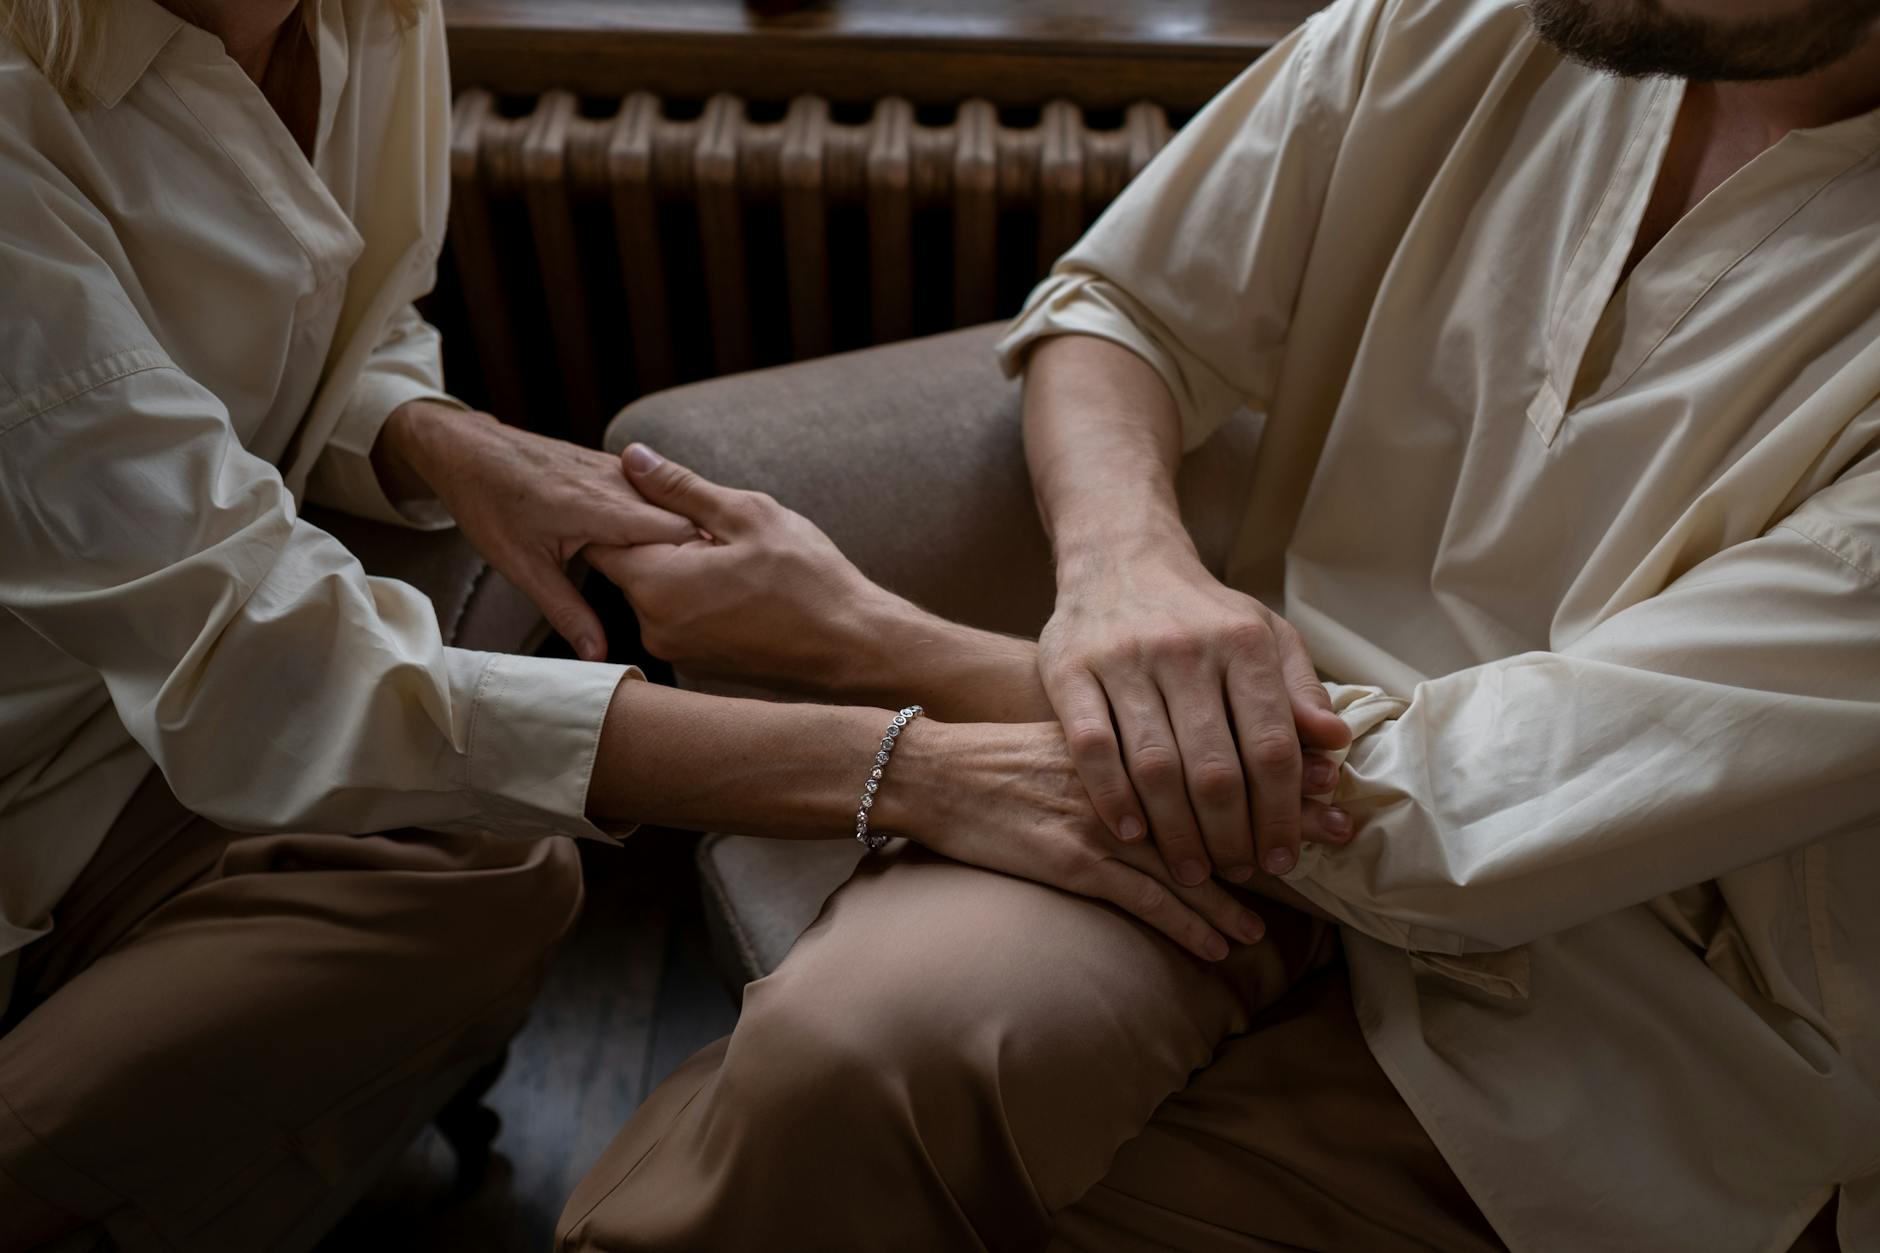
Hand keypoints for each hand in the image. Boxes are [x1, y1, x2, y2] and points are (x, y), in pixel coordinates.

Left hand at [373, 402, 695, 660]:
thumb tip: (597, 654)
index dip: (699, 563)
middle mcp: (619, 484)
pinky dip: (662, 518)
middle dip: (697, 553)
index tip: (708, 593)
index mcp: (604, 509)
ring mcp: (618, 470)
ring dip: (682, 536)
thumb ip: (567, 611)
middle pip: (684, 520)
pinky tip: (662, 546)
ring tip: (693, 571)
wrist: (466, 448)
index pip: (679, 532)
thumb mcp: (524, 567)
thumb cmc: (489, 503)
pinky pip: (652, 495)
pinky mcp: (612, 466)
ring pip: (671, 505)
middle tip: (706, 590)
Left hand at [586, 444, 897, 687]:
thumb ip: (680, 488)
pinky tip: (744, 588)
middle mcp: (653, 627)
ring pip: (658, 591)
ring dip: (684, 567)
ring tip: (738, 560)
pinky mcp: (696, 664)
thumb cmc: (808, 580)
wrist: (852, 648)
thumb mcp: (746, 515)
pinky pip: (680, 616)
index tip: (671, 499)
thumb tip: (632, 457)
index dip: (630, 509)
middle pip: (630, 566)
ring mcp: (675, 651)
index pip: (604, 539)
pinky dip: (699, 596)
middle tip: (718, 528)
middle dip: (661, 539)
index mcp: (657, 585)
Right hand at [881, 719, 1350, 961]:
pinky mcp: (1077, 859)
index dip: (1283, 768)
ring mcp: (1107, 818)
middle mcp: (1130, 769)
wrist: (938, 771)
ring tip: (1277, 916)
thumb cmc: (1009, 749)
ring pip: (1192, 860)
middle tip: (1334, 845)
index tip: (1331, 787)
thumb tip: (1204, 736)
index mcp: (1137, 724)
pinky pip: (1147, 900)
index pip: (1227, 745)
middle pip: (1225, 799)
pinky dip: (1190, 926)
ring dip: (1239, 893)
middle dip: (1279, 824)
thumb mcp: (1085, 720)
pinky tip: (1222, 944)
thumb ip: (1145, 725)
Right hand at [1038, 543, 1351, 888]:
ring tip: (1191, 869)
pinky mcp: (1071, 670)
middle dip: (1232, 837)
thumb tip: (1335, 742)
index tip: (1286, 858)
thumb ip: (1299, 689)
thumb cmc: (1201, 612)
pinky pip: (1093, 748)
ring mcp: (1123, 659)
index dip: (1283, 813)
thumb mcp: (1263, 634)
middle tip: (1239, 873)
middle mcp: (1185, 648)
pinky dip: (1113, 797)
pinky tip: (1132, 832)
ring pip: (1156, 767)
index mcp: (1242, 642)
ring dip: (1176, 832)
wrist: (1117, 558)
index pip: (1272, 746)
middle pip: (1216, 769)